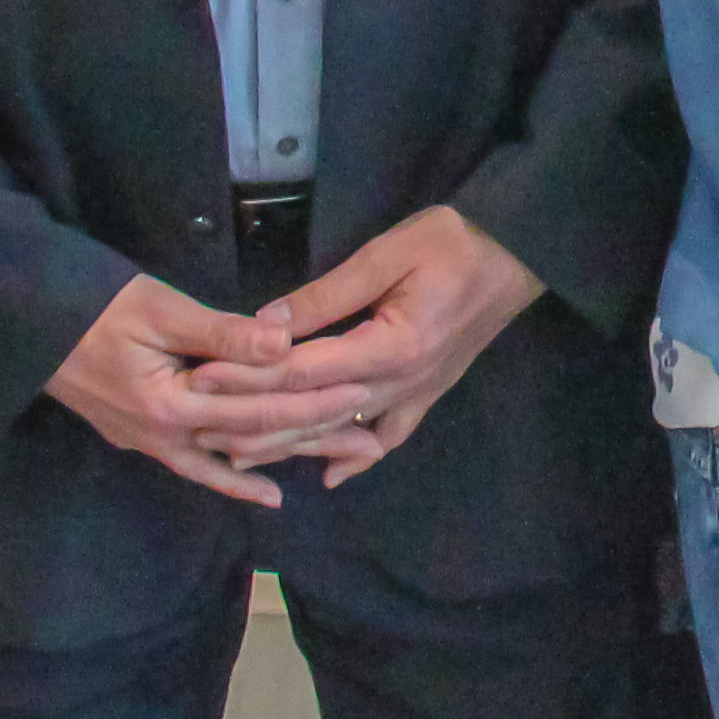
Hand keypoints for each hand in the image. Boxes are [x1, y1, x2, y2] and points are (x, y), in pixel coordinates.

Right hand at [47, 275, 372, 506]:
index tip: (361, 392)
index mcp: (173, 403)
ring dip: (288, 458)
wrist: (32, 327)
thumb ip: (221, 333)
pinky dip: (234, 478)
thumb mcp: (161, 310)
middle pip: (256, 439)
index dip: (312, 401)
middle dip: (315, 438)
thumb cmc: (97, 309)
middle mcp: (166, 435)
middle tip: (371, 442)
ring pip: (236, 456)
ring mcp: (154, 443)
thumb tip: (282, 344)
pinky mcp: (147, 439)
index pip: (260, 408)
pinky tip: (269, 493)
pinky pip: (199, 466)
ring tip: (341, 462)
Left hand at [179, 205, 544, 488]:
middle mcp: (401, 383)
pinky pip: (389, 435)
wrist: (519, 254)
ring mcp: (416, 392)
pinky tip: (333, 476)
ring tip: (237, 455)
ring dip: (291, 446)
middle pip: (315, 411)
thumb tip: (267, 324)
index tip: (202, 376)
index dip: (249, 376)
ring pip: (343, 432)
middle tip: (198, 428)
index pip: (303, 370)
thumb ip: (327, 294)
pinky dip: (359, 457)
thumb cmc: (455, 243)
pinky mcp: (428, 391)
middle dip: (254, 422)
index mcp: (391, 347)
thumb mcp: (388, 254)